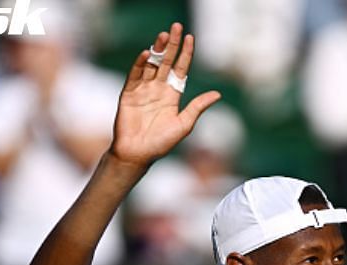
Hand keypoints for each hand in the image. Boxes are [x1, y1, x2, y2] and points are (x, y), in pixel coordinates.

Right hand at [109, 23, 219, 167]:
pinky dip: (140, 65)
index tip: (190, 38)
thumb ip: (198, 107)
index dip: (185, 54)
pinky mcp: (128, 94)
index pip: (180, 69)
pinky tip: (146, 54)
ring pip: (151, 65)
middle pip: (166, 61)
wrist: (139, 153)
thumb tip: (218, 94)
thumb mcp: (185, 124)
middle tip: (176, 27)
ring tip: (163, 36)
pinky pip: (135, 76)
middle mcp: (158, 89)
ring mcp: (142, 90)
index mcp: (173, 95)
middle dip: (171, 45)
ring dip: (156, 50)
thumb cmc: (162, 142)